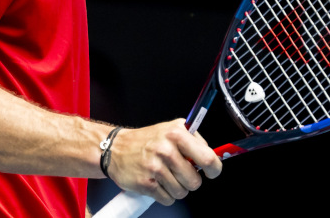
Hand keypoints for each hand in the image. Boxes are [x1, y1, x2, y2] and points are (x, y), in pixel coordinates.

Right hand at [105, 119, 222, 205]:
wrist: (116, 148)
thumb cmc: (147, 140)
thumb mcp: (172, 130)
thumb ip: (193, 142)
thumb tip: (213, 157)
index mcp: (177, 133)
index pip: (208, 158)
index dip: (214, 169)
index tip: (212, 172)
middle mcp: (166, 149)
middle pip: (195, 181)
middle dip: (191, 180)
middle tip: (181, 173)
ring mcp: (155, 167)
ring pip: (182, 192)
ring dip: (177, 188)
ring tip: (167, 177)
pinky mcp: (146, 183)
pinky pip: (168, 199)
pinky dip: (166, 195)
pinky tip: (158, 183)